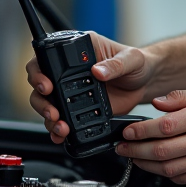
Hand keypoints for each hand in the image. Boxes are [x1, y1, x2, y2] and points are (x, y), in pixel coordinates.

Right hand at [27, 33, 153, 144]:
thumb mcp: (132, 59)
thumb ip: (116, 64)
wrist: (146, 83)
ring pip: (47, 104)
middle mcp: (69, 71)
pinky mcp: (78, 108)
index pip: (47, 57)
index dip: (39, 71)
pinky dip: (58, 130)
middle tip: (52, 111)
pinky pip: (62, 120)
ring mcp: (71, 90)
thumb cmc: (139, 64)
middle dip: (41, 100)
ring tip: (61, 127)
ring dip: (48, 118)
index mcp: (79, 51)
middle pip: (40, 84)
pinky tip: (61, 135)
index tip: (45, 84)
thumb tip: (98, 71)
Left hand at [114, 86, 185, 183]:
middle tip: (122, 148)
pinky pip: (180, 178)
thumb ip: (180, 97)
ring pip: (167, 168)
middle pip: (161, 150)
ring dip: (145, 164)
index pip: (163, 126)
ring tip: (134, 158)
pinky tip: (156, 166)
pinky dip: (164, 173)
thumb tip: (156, 104)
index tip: (127, 132)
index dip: (140, 131)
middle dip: (135, 150)